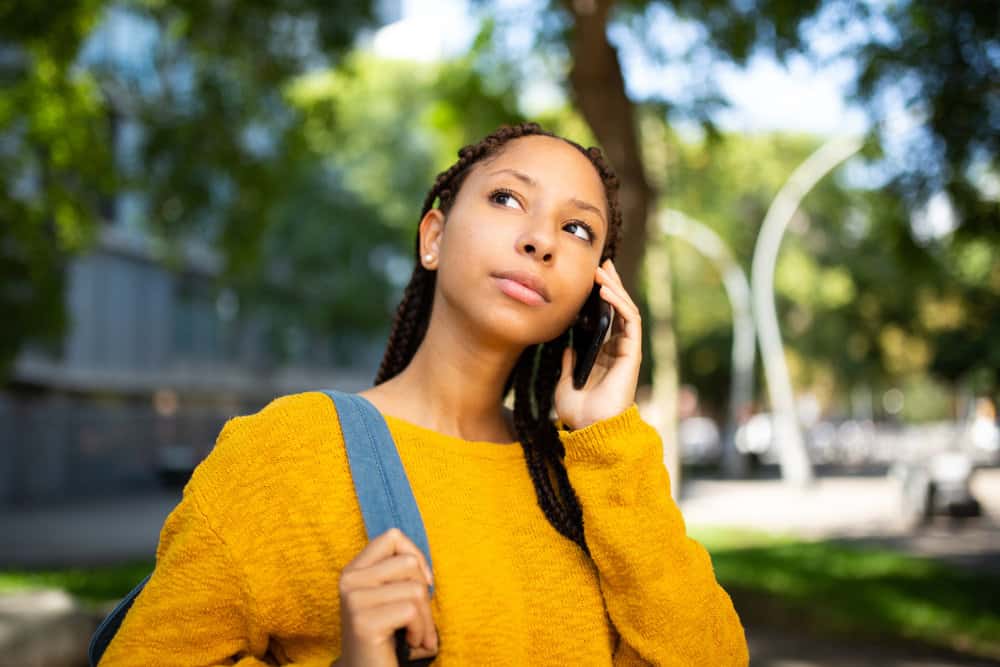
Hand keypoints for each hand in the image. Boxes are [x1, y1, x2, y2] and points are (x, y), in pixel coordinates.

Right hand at [337, 528, 437, 665]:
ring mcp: (354, 600)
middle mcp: (349, 580)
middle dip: (425, 595)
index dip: (416, 555)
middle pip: (409, 564)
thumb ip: (397, 573)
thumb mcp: (388, 596)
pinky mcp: (364, 622)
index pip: (392, 537)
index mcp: (354, 570)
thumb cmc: (386, 636)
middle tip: (421, 620)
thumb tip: (424, 565)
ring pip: (415, 590)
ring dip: (426, 619)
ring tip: (418, 635)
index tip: (423, 582)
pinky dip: (420, 631)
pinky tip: (411, 643)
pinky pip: (411, 612)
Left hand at [556, 258, 641, 429]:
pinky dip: (619, 304)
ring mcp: (626, 351)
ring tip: (602, 271)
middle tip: (602, 263)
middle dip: (611, 284)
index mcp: (602, 355)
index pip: (606, 319)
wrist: (590, 428)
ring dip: (615, 288)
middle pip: (618, 310)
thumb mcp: (565, 382)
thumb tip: (565, 347)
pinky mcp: (631, 353)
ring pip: (626, 310)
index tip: (592, 279)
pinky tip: (606, 291)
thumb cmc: (578, 411)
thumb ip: (567, 363)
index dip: (601, 298)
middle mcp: (617, 350)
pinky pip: (630, 322)